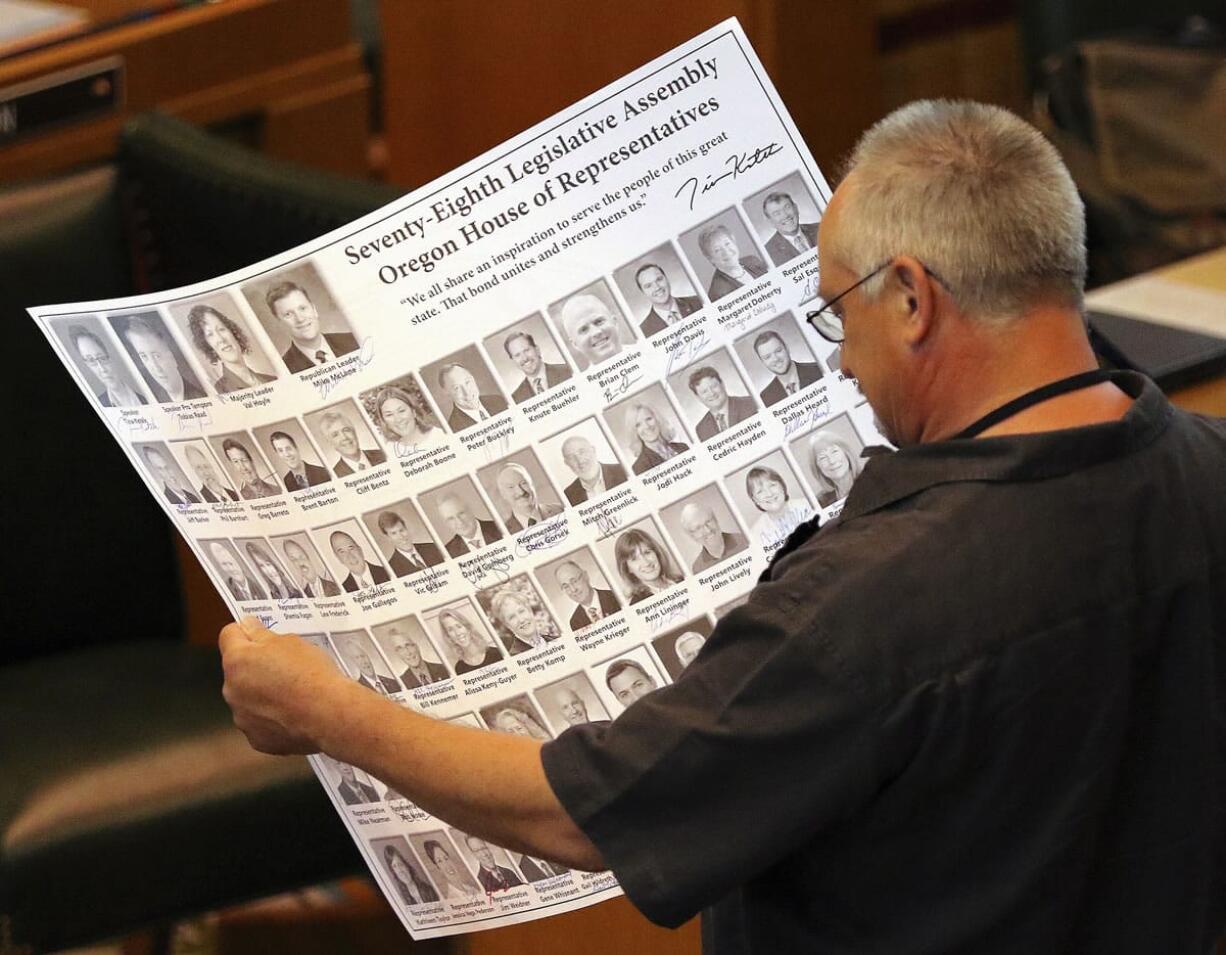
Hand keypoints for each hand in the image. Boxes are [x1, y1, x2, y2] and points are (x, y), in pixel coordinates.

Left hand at [219, 617, 346, 754]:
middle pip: (238, 670)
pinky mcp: (256, 739)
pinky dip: (272, 717)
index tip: (260, 633)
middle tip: (285, 665)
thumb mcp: (290, 641)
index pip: (229, 635)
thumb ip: (261, 634)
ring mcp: (242, 717)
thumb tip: (248, 627)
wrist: (328, 714)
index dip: (246, 631)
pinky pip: (259, 722)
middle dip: (256, 667)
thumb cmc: (311, 675)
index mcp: (237, 661)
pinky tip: (293, 711)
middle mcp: (232, 690)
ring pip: (248, 698)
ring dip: (263, 693)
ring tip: (293, 691)